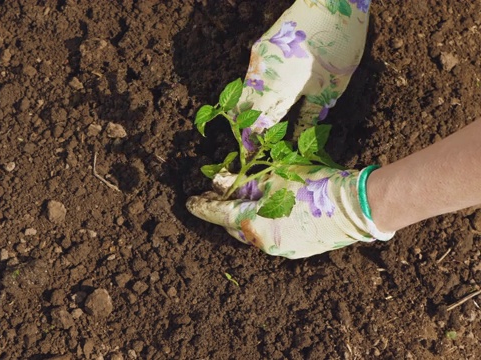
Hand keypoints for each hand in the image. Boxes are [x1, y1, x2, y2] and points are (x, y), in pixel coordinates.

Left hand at [186, 165, 393, 258]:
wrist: (354, 206)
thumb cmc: (311, 185)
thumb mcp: (273, 176)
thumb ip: (242, 181)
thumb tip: (219, 182)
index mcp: (252, 224)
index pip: (218, 214)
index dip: (202, 206)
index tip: (190, 201)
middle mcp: (262, 243)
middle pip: (234, 226)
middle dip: (225, 211)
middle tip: (218, 195)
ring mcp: (281, 251)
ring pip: (254, 233)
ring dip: (247, 218)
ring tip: (249, 200)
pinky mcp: (297, 251)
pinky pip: (273, 237)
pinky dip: (266, 224)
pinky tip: (273, 210)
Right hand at [239, 0, 369, 140]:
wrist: (332, 2)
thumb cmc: (338, 45)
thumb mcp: (331, 87)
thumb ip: (311, 115)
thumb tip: (299, 139)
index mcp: (280, 87)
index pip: (257, 122)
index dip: (252, 140)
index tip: (251, 154)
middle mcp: (261, 73)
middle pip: (242, 107)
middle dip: (247, 125)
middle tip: (256, 140)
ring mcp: (258, 58)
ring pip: (245, 90)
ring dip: (251, 107)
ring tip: (265, 121)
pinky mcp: (260, 46)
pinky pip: (252, 75)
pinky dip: (257, 90)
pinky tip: (270, 96)